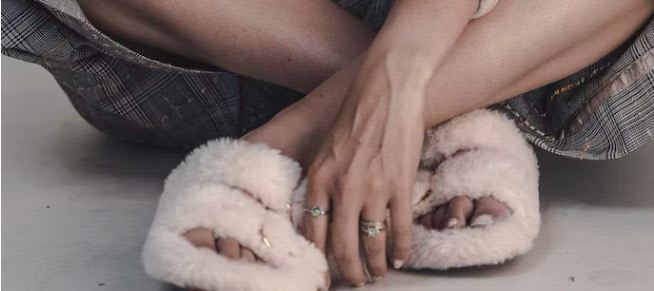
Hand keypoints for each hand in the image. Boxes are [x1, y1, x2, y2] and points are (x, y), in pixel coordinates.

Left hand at [301, 58, 427, 285]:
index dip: (320, 260)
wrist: (385, 90)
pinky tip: (402, 258)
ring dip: (376, 265)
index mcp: (318, 180)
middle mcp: (342, 189)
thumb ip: (322, 183)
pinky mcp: (401, 185)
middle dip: (349, 273)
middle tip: (355, 282)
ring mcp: (373, 189)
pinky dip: (402, 249)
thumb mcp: (324, 150)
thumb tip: (323, 216)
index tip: (326, 274)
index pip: (313, 234)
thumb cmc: (353, 116)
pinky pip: (401, 229)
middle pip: (343, 247)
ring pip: (373, 243)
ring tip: (378, 273)